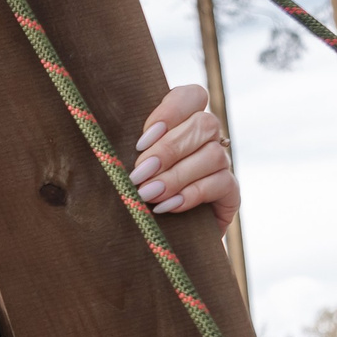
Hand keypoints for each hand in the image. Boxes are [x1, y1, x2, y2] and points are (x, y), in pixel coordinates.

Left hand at [130, 85, 239, 230]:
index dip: (171, 112)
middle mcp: (207, 138)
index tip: (142, 141)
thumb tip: (106, 142)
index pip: (192, 96)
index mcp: (183, 121)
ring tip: (148, 194)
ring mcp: (222, 164)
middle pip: (203, 124)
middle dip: (168, 150)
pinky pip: (221, 183)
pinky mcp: (230, 192)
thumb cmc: (131, 193)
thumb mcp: (126, 166)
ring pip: (212, 155)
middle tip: (139, 174)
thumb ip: (124, 148)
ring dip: (176, 175)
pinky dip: (190, 195)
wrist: (149, 241)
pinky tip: (167, 206)